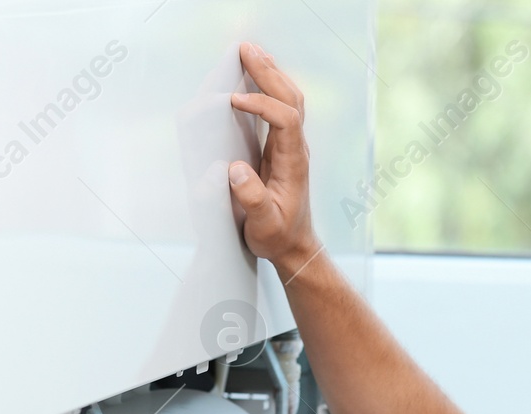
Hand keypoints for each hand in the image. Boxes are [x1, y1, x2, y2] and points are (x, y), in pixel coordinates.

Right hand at [229, 42, 322, 281]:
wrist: (294, 247)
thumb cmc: (277, 236)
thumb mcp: (263, 224)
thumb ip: (251, 198)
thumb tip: (235, 169)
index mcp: (293, 163)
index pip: (285, 120)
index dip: (262, 105)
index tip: (235, 100)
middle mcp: (296, 149)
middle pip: (291, 99)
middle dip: (269, 73)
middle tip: (246, 49)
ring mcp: (292, 146)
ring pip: (289, 99)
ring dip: (271, 74)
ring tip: (250, 52)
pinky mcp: (283, 148)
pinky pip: (281, 108)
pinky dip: (269, 87)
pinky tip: (254, 76)